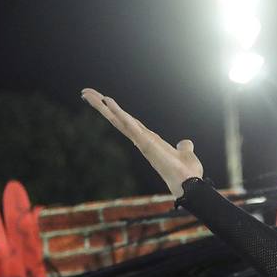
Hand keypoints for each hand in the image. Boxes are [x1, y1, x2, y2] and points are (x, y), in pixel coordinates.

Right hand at [81, 89, 202, 195]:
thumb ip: (183, 148)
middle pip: (117, 119)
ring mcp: (141, 141)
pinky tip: (108, 102)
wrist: (190, 184)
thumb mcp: (184, 154)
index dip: (116, 111)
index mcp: (148, 139)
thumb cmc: (186, 172)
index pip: (129, 122)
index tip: (104, 100)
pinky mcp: (145, 143)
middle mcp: (141, 139)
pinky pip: (130, 125)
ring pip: (118, 120)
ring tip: (87, 93)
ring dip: (103, 106)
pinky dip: (120, 114)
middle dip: (101, 106)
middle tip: (85, 92)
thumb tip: (186, 143)